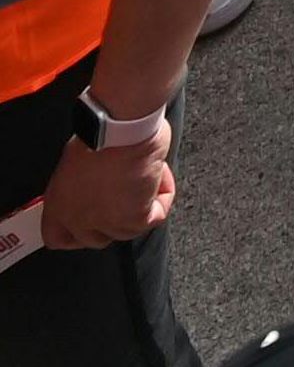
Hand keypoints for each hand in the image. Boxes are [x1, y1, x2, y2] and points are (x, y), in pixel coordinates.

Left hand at [40, 120, 173, 250]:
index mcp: (58, 206)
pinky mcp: (134, 219)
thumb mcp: (76, 160)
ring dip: (140, 206)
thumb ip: (80, 183)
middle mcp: (78, 220)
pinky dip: (162, 197)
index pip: (57, 238)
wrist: (121, 128)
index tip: (89, 221)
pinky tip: (159, 177)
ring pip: (127, 230)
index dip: (76, 232)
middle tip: (125, 196)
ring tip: (146, 177)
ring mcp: (106, 223)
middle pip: (96, 238)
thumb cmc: (99, 131)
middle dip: (112, 219)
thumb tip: (94, 183)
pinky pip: (155, 217)